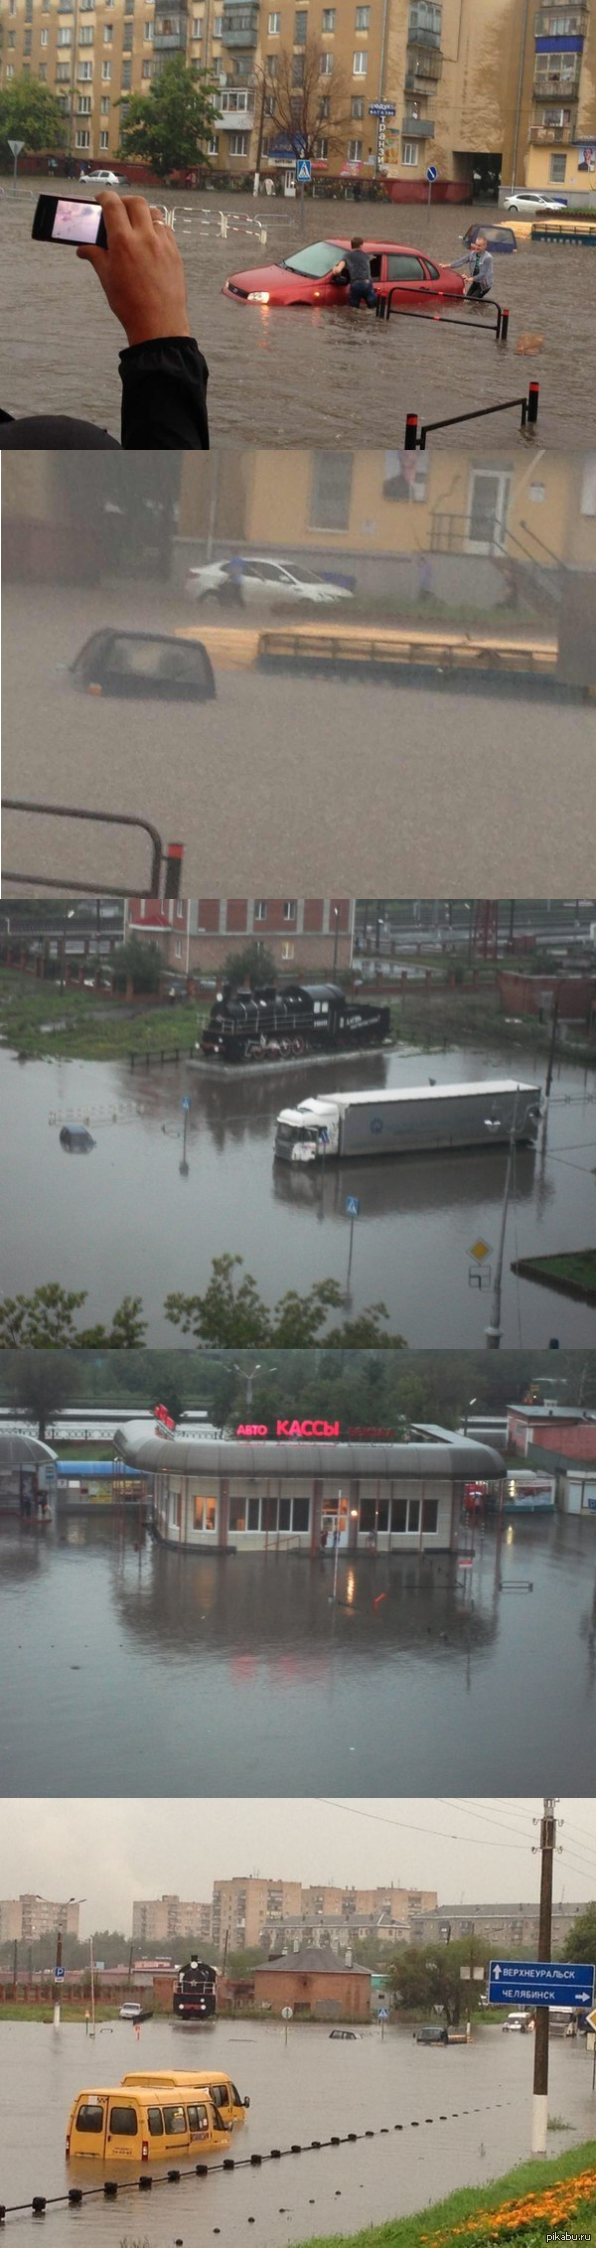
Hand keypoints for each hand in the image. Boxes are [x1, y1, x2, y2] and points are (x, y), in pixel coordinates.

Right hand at [77, 191, 190, 346]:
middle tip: (117, 209)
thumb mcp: (107, 279)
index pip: (113, 204)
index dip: (104, 197)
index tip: (100, 199)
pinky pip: (166, 229)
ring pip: (154, 213)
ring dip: (143, 212)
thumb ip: (96, 257)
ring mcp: (163, 243)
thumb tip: (84, 248)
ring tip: (135, 223)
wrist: (158, 324)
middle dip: (124, 201)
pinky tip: (149, 238)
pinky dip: (156, 227)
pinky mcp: (175, 252)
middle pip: (136, 202)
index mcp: (123, 241)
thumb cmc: (130, 305)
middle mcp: (144, 237)